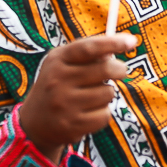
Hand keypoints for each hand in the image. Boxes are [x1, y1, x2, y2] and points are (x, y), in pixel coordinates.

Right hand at [18, 34, 136, 162]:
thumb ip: (87, 53)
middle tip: (121, 71)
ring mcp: (65, 104)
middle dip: (120, 69)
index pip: (88, 48)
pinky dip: (103, 113)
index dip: (112, 43)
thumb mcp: (62, 63)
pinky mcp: (73, 125)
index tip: (131, 41)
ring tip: (93, 96)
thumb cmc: (57, 85)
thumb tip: (118, 46)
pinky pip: (105, 115)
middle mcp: (58, 81)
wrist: (34, 123)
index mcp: (57, 60)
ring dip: (107, 93)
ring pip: (108, 93)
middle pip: (105, 69)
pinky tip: (89, 113)